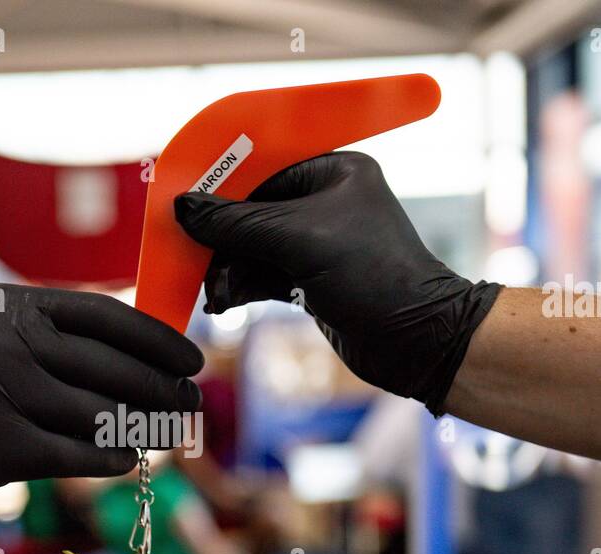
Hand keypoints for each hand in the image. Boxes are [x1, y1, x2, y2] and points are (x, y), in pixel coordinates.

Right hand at [0, 284, 203, 503]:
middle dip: (160, 387)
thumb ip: (51, 336)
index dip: (155, 339)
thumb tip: (142, 355)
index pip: (102, 314)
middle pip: (106, 365)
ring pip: (95, 412)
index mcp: (5, 304)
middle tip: (191, 402)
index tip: (189, 358)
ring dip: (143, 426)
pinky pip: (72, 454)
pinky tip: (127, 457)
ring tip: (167, 434)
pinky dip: (109, 457)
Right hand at [173, 152, 501, 413]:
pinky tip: (222, 301)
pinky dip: (239, 286)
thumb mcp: (301, 242)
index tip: (183, 201)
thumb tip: (184, 209)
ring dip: (226, 269)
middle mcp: (324, 201)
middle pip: (249, 208)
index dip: (220, 183)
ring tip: (214, 293)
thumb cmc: (376, 278)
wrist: (417, 343)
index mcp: (332, 171)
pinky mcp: (308, 279)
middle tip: (191, 257)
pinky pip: (260, 274)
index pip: (261, 164)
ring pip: (250, 247)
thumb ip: (239, 224)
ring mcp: (315, 243)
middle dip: (220, 238)